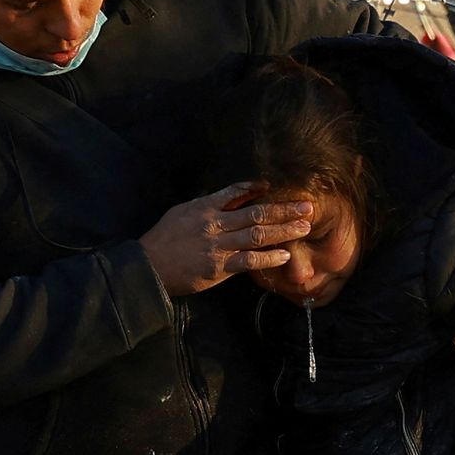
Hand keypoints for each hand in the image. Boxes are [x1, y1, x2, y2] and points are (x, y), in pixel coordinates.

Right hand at [141, 186, 313, 295]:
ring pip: (257, 235)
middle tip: (307, 207)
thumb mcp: (182, 212)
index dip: (256, 189)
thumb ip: (207, 205)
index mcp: (205, 207)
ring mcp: (219, 246)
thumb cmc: (163, 239)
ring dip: (283, 231)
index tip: (273, 188)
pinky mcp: (219, 267)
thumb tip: (231, 198)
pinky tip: (285, 255)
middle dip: (284, 210)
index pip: (236, 192)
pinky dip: (268, 258)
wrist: (148, 266)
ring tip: (304, 227)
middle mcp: (215, 224)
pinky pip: (249, 261)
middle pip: (256, 213)